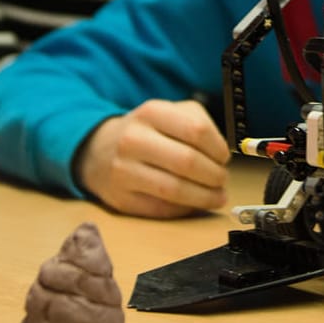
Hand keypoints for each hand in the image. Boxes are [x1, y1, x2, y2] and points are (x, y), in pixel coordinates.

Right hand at [74, 99, 230, 218]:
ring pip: (175, 190)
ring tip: (215, 196)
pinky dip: (184, 209)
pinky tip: (192, 203)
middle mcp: (133, 139)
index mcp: (151, 113)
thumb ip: (199, 125)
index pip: (197, 130)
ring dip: (204, 197)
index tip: (224, 158)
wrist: (99, 151)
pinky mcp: (122, 198)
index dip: (218, 149)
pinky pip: (162, 209)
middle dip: (214, 176)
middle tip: (222, 180)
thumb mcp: (169, 113)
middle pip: (188, 162)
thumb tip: (223, 157)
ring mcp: (124, 170)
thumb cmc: (145, 133)